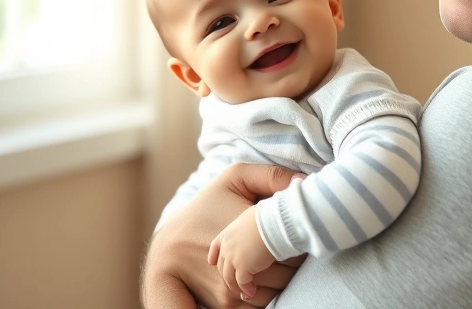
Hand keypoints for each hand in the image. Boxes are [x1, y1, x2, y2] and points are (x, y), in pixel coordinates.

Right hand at [142, 163, 306, 308]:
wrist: (169, 247)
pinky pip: (262, 303)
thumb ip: (270, 176)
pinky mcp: (226, 302)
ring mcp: (233, 285)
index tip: (296, 229)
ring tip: (275, 260)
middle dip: (292, 258)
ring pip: (278, 290)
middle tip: (289, 245)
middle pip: (289, 270)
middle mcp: (241, 261)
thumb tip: (302, 182)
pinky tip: (263, 277)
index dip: (299, 237)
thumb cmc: (205, 208)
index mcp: (247, 227)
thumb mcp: (233, 180)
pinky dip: (267, 292)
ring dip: (282, 278)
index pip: (294, 243)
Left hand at [208, 206, 276, 299]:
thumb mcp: (251, 218)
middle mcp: (227, 246)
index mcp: (228, 233)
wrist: (273, 222)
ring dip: (236, 286)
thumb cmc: (268, 217)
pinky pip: (242, 283)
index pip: (215, 246)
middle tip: (235, 282)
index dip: (213, 256)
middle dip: (227, 275)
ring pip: (229, 278)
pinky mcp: (243, 268)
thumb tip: (256, 230)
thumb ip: (246, 228)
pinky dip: (246, 289)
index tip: (212, 263)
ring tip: (244, 291)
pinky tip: (251, 291)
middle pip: (222, 265)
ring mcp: (233, 258)